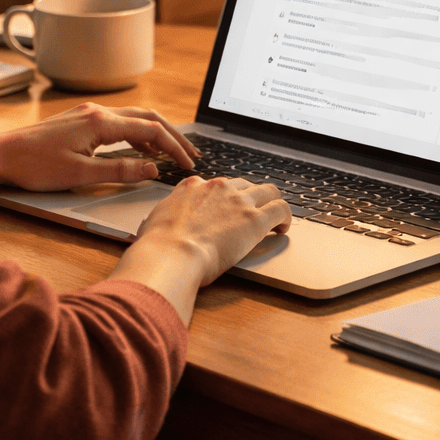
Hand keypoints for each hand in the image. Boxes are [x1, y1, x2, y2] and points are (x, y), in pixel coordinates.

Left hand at [0, 103, 199, 190]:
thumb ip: (120, 171)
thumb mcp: (81, 174)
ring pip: (133, 119)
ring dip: (156, 135)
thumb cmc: (34, 166)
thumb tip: (153, 170)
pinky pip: (118, 123)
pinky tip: (140, 152)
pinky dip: (137, 135)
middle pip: (147, 118)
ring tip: (172, 154)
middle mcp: (97, 112)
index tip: (188, 165)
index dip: (174, 148)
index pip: (150, 131)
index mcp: (100, 123)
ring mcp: (88, 114)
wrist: (0, 155)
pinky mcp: (80, 121)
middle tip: (191, 155)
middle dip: (172, 136)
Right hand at [135, 176, 291, 284]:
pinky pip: (281, 209)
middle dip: (251, 198)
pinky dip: (286, 217)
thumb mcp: (153, 221)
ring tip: (275, 219)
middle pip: (244, 185)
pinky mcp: (255, 219)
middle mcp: (218, 188)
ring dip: (272, 203)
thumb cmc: (159, 245)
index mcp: (193, 187)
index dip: (224, 198)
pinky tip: (282, 229)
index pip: (215, 186)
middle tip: (253, 213)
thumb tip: (154, 222)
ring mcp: (238, 201)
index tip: (227, 209)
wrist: (172, 253)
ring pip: (268, 190)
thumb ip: (160, 218)